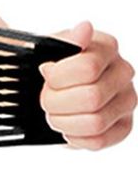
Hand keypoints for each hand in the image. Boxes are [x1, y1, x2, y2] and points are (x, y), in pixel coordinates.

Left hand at [39, 21, 134, 150]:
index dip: (57, 78)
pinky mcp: (123, 126)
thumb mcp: (46, 48)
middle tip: (45, 98)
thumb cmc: (46, 65)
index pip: (87, 68)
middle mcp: (123, 72)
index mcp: (106, 47)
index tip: (45, 74)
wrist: (42, 86)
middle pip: (91, 98)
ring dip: (63, 121)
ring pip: (95, 122)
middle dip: (56, 102)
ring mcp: (127, 100)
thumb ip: (64, 41)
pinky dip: (74, 137)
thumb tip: (84, 28)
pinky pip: (99, 141)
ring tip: (54, 112)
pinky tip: (66, 126)